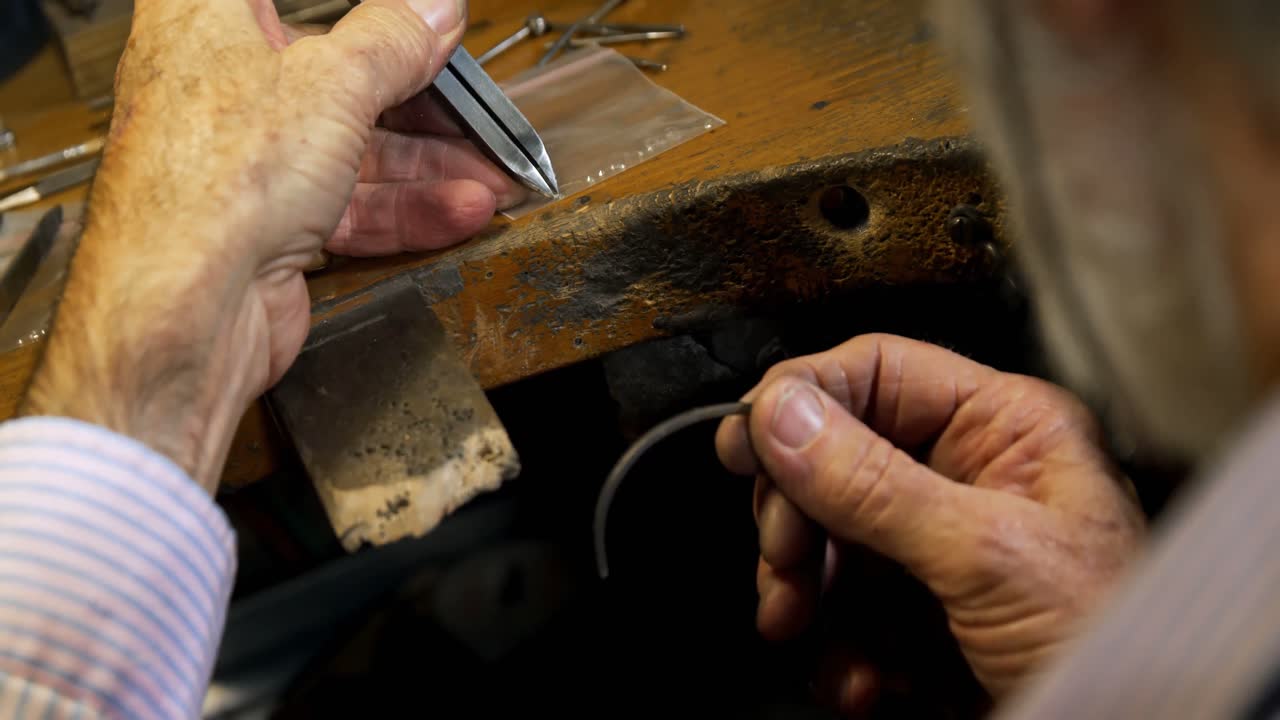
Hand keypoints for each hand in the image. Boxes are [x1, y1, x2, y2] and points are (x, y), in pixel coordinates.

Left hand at [22, 0, 523, 490]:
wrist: (184, 312)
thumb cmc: (210, 185)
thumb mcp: (331, 83)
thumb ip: (392, 40)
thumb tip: (432, 8)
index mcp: (205, 18)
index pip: (300, 2)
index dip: (371, 15)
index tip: (428, 25)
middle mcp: (221, 86)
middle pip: (340, 77)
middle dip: (424, 102)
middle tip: (477, 110)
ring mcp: (248, 161)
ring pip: (354, 149)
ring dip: (431, 165)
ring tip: (492, 174)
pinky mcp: (271, 224)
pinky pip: (352, 205)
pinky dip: (407, 208)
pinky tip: (458, 210)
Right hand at [716, 334, 1144, 711]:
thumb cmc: (1113, 641)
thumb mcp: (988, 553)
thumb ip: (877, 484)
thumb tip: (785, 415)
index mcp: (1000, 430)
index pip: (876, 372)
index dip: (804, 397)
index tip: (750, 440)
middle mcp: (960, 479)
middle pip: (830, 457)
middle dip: (795, 512)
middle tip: (785, 553)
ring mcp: (932, 552)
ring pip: (820, 539)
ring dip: (800, 587)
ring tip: (802, 621)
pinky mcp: (913, 618)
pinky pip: (835, 609)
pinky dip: (830, 649)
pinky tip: (860, 679)